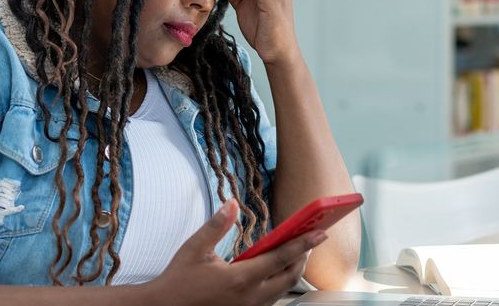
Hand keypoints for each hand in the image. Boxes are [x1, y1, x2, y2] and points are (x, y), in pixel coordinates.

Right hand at [146, 200, 325, 305]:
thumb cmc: (178, 282)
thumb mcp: (195, 249)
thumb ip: (217, 225)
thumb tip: (232, 203)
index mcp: (240, 279)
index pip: (281, 258)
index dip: (304, 244)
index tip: (320, 232)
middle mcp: (250, 297)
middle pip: (290, 276)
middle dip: (303, 257)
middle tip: (310, 239)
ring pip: (283, 290)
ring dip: (292, 271)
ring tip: (296, 252)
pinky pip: (271, 299)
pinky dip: (279, 283)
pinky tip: (275, 272)